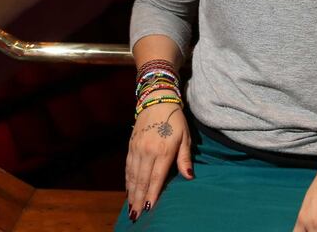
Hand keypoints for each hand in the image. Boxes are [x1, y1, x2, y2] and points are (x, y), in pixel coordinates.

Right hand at [124, 97, 192, 220]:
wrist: (156, 100)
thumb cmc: (175, 120)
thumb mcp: (185, 137)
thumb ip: (185, 158)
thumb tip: (189, 177)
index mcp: (163, 150)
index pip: (156, 178)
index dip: (152, 194)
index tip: (149, 209)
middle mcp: (147, 151)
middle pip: (141, 180)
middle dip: (139, 199)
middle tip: (136, 215)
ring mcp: (137, 148)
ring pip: (132, 175)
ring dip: (131, 192)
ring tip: (131, 207)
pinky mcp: (131, 145)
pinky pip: (128, 166)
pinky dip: (127, 180)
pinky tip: (128, 190)